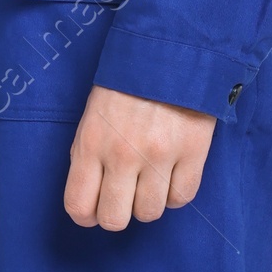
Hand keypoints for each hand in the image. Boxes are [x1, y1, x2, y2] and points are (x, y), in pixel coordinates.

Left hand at [64, 83, 216, 231]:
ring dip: (149, 202)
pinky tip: (171, 175)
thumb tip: (92, 196)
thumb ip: (89, 156)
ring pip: (150, 213)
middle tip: (125, 197)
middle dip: (118, 214)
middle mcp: (123, 155)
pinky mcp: (192, 152)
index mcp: (91, 144)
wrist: (169, 52)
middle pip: (115, 219)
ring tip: (150, 180)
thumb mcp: (92, 117)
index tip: (95, 210)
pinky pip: (181, 197)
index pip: (79, 205)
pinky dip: (175, 193)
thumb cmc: (125, 86)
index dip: (86, 216)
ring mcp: (159, 155)